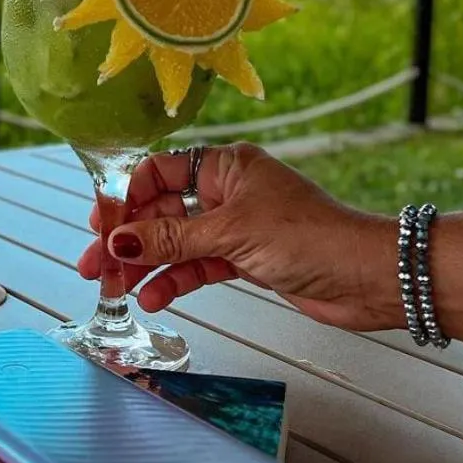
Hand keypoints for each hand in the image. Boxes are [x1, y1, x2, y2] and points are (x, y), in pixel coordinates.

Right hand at [77, 143, 401, 332]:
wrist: (368, 277)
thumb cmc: (311, 238)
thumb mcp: (232, 233)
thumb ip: (172, 239)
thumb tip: (119, 239)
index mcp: (226, 165)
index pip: (158, 171)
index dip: (126, 198)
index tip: (100, 226)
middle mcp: (227, 191)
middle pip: (162, 211)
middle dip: (129, 238)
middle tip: (94, 265)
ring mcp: (236, 226)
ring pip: (177, 242)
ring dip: (147, 265)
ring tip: (117, 288)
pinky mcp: (246, 258)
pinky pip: (199, 265)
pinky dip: (176, 280)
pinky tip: (154, 297)